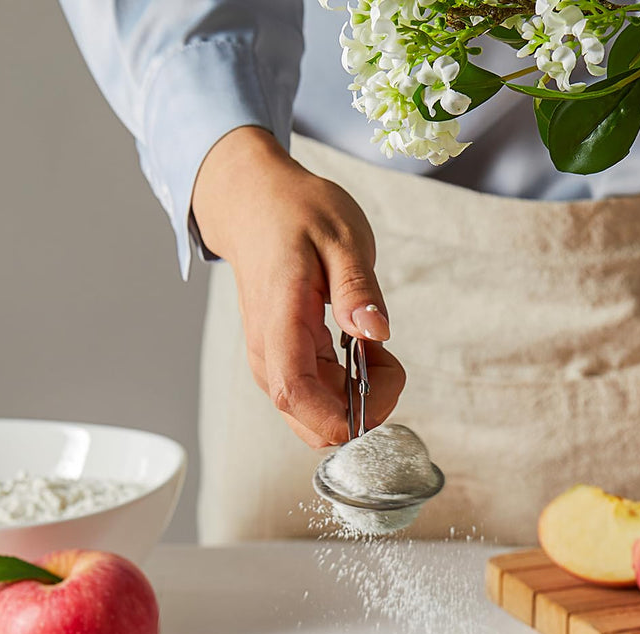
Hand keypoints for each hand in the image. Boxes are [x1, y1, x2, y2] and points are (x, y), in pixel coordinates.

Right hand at [191, 126, 403, 446]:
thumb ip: (357, 288)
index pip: (296, 394)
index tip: (383, 385)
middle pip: (312, 422)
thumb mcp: (341, 237)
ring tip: (373, 348)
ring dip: (359, 401)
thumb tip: (376, 332)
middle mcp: (269, 355)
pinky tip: (362, 353)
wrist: (252, 205)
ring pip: (318, 419)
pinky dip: (351, 391)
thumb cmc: (295, 215)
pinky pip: (320, 402)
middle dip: (363, 412)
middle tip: (386, 360)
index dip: (342, 414)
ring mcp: (274, 365)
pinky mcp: (286, 367)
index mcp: (280, 322)